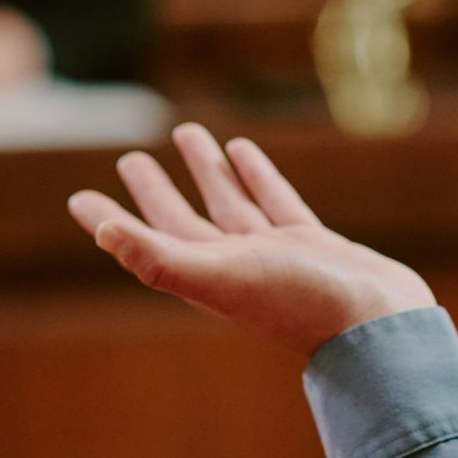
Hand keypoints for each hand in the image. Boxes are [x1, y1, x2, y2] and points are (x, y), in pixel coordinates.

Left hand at [69, 122, 434, 355]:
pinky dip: (256, 174)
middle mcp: (233, 265)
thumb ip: (160, 258)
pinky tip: (243, 149)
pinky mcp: (310, 242)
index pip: (143, 241)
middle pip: (181, 220)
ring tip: (186, 132)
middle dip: (154, 190)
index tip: (78, 199)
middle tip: (129, 158)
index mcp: (204, 277)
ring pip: (229, 203)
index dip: (110, 220)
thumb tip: (101, 234)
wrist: (379, 325)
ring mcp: (273, 254)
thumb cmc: (298, 304)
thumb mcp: (221, 277)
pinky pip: (273, 200)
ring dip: (206, 170)